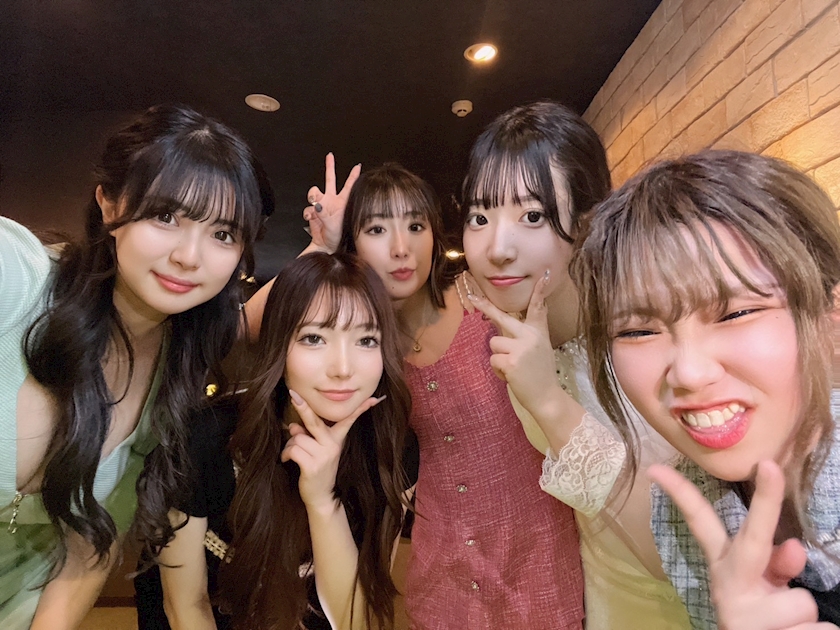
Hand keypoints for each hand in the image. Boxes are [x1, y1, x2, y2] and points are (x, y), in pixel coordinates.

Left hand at [281, 389, 382, 511]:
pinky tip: (287, 460)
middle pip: (314, 421)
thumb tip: (293, 425)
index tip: (374, 399)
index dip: (360, 409)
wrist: (321, 496)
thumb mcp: (318, 450)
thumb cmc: (317, 469)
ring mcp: (324, 455)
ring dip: (290, 444)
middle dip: (303, 407)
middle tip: (292, 394)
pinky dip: (286, 453)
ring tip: (292, 453)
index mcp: (337, 439)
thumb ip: (308, 435)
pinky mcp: (312, 466)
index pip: (349, 420)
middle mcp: (332, 445)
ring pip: (297, 437)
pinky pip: (293, 449)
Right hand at [302, 153, 360, 252]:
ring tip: (314, 201)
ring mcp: (322, 206)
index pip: (349, 186)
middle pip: (330, 180)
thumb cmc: (336, 238)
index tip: (358, 166)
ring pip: (315, 193)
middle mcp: (332, 202)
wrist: (327, 247)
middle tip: (330, 156)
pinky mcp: (314, 213)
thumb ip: (323, 214)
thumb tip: (317, 205)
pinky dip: (307, 211)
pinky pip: (308, 208)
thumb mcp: (333, 225)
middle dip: (330, 167)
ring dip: (312, 195)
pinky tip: (311, 216)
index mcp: (342, 203)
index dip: (353, 175)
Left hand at [468, 271, 561, 417]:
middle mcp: (530, 336)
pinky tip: (511, 376)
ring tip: (513, 368)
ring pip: (494, 344)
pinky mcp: (512, 361)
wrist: (547, 397)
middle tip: (472, 296)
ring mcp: (521, 347)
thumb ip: (526, 336)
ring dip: (498, 358)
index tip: (544, 275)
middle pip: (503, 317)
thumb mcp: (540, 350)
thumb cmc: (540, 375)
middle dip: (485, 307)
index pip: (538, 308)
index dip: (539, 292)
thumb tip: (505, 329)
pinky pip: (493, 360)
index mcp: (539, 332)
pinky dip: (498, 371)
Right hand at [648, 461, 834, 629]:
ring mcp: (746, 619)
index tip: (657, 468)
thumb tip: (795, 546)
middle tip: (771, 464)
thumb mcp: (763, 590)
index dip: (681, 494)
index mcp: (724, 568)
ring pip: (802, 601)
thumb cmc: (760, 618)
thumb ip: (775, 565)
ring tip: (786, 629)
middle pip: (755, 541)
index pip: (700, 524)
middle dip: (767, 502)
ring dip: (805, 617)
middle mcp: (728, 589)